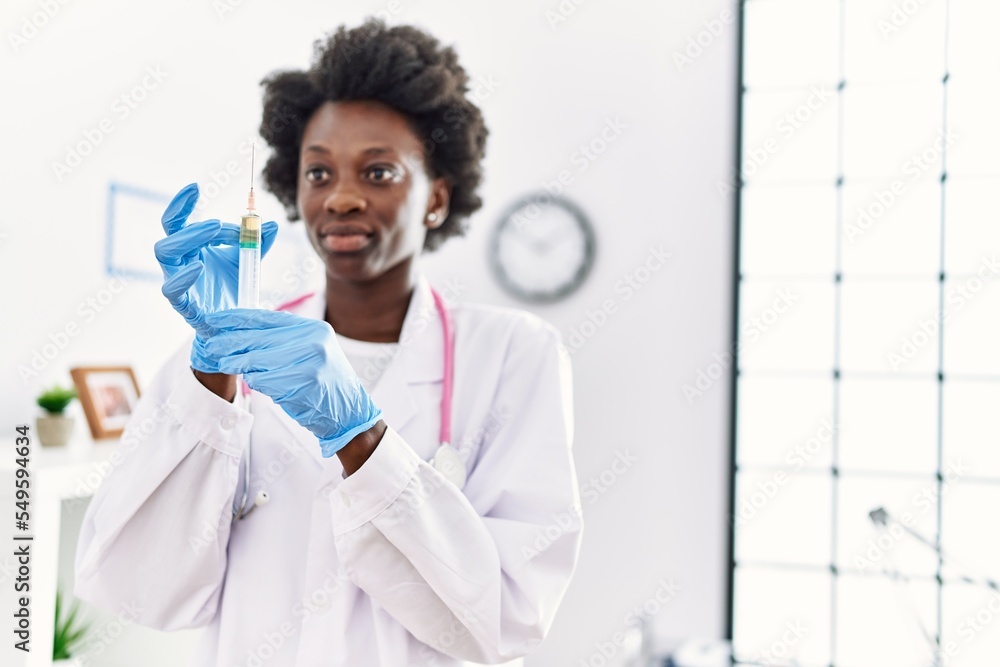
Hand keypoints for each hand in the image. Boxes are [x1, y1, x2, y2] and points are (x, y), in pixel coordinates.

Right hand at [154, 183, 278, 372]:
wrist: (236, 327)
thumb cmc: (234, 289)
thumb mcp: (248, 262)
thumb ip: (258, 243)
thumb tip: (272, 225)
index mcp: (191, 248)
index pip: (176, 220)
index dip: (181, 203)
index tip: (194, 186)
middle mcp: (180, 262)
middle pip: (171, 234)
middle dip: (194, 225)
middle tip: (221, 225)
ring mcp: (179, 282)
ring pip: (165, 253)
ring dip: (189, 239)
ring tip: (216, 231)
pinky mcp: (184, 305)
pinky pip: (172, 290)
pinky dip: (183, 277)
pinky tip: (199, 267)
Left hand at [202, 309, 383, 456]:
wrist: (349, 413)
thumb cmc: (325, 382)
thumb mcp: (312, 351)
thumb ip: (284, 339)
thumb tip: (243, 331)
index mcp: (313, 329)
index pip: (267, 317)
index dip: (238, 318)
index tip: (216, 319)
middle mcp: (312, 342)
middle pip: (258, 338)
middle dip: (230, 341)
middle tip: (211, 343)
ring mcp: (308, 363)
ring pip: (256, 360)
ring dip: (239, 364)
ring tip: (225, 362)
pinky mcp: (301, 384)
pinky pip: (263, 381)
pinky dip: (255, 382)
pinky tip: (256, 382)